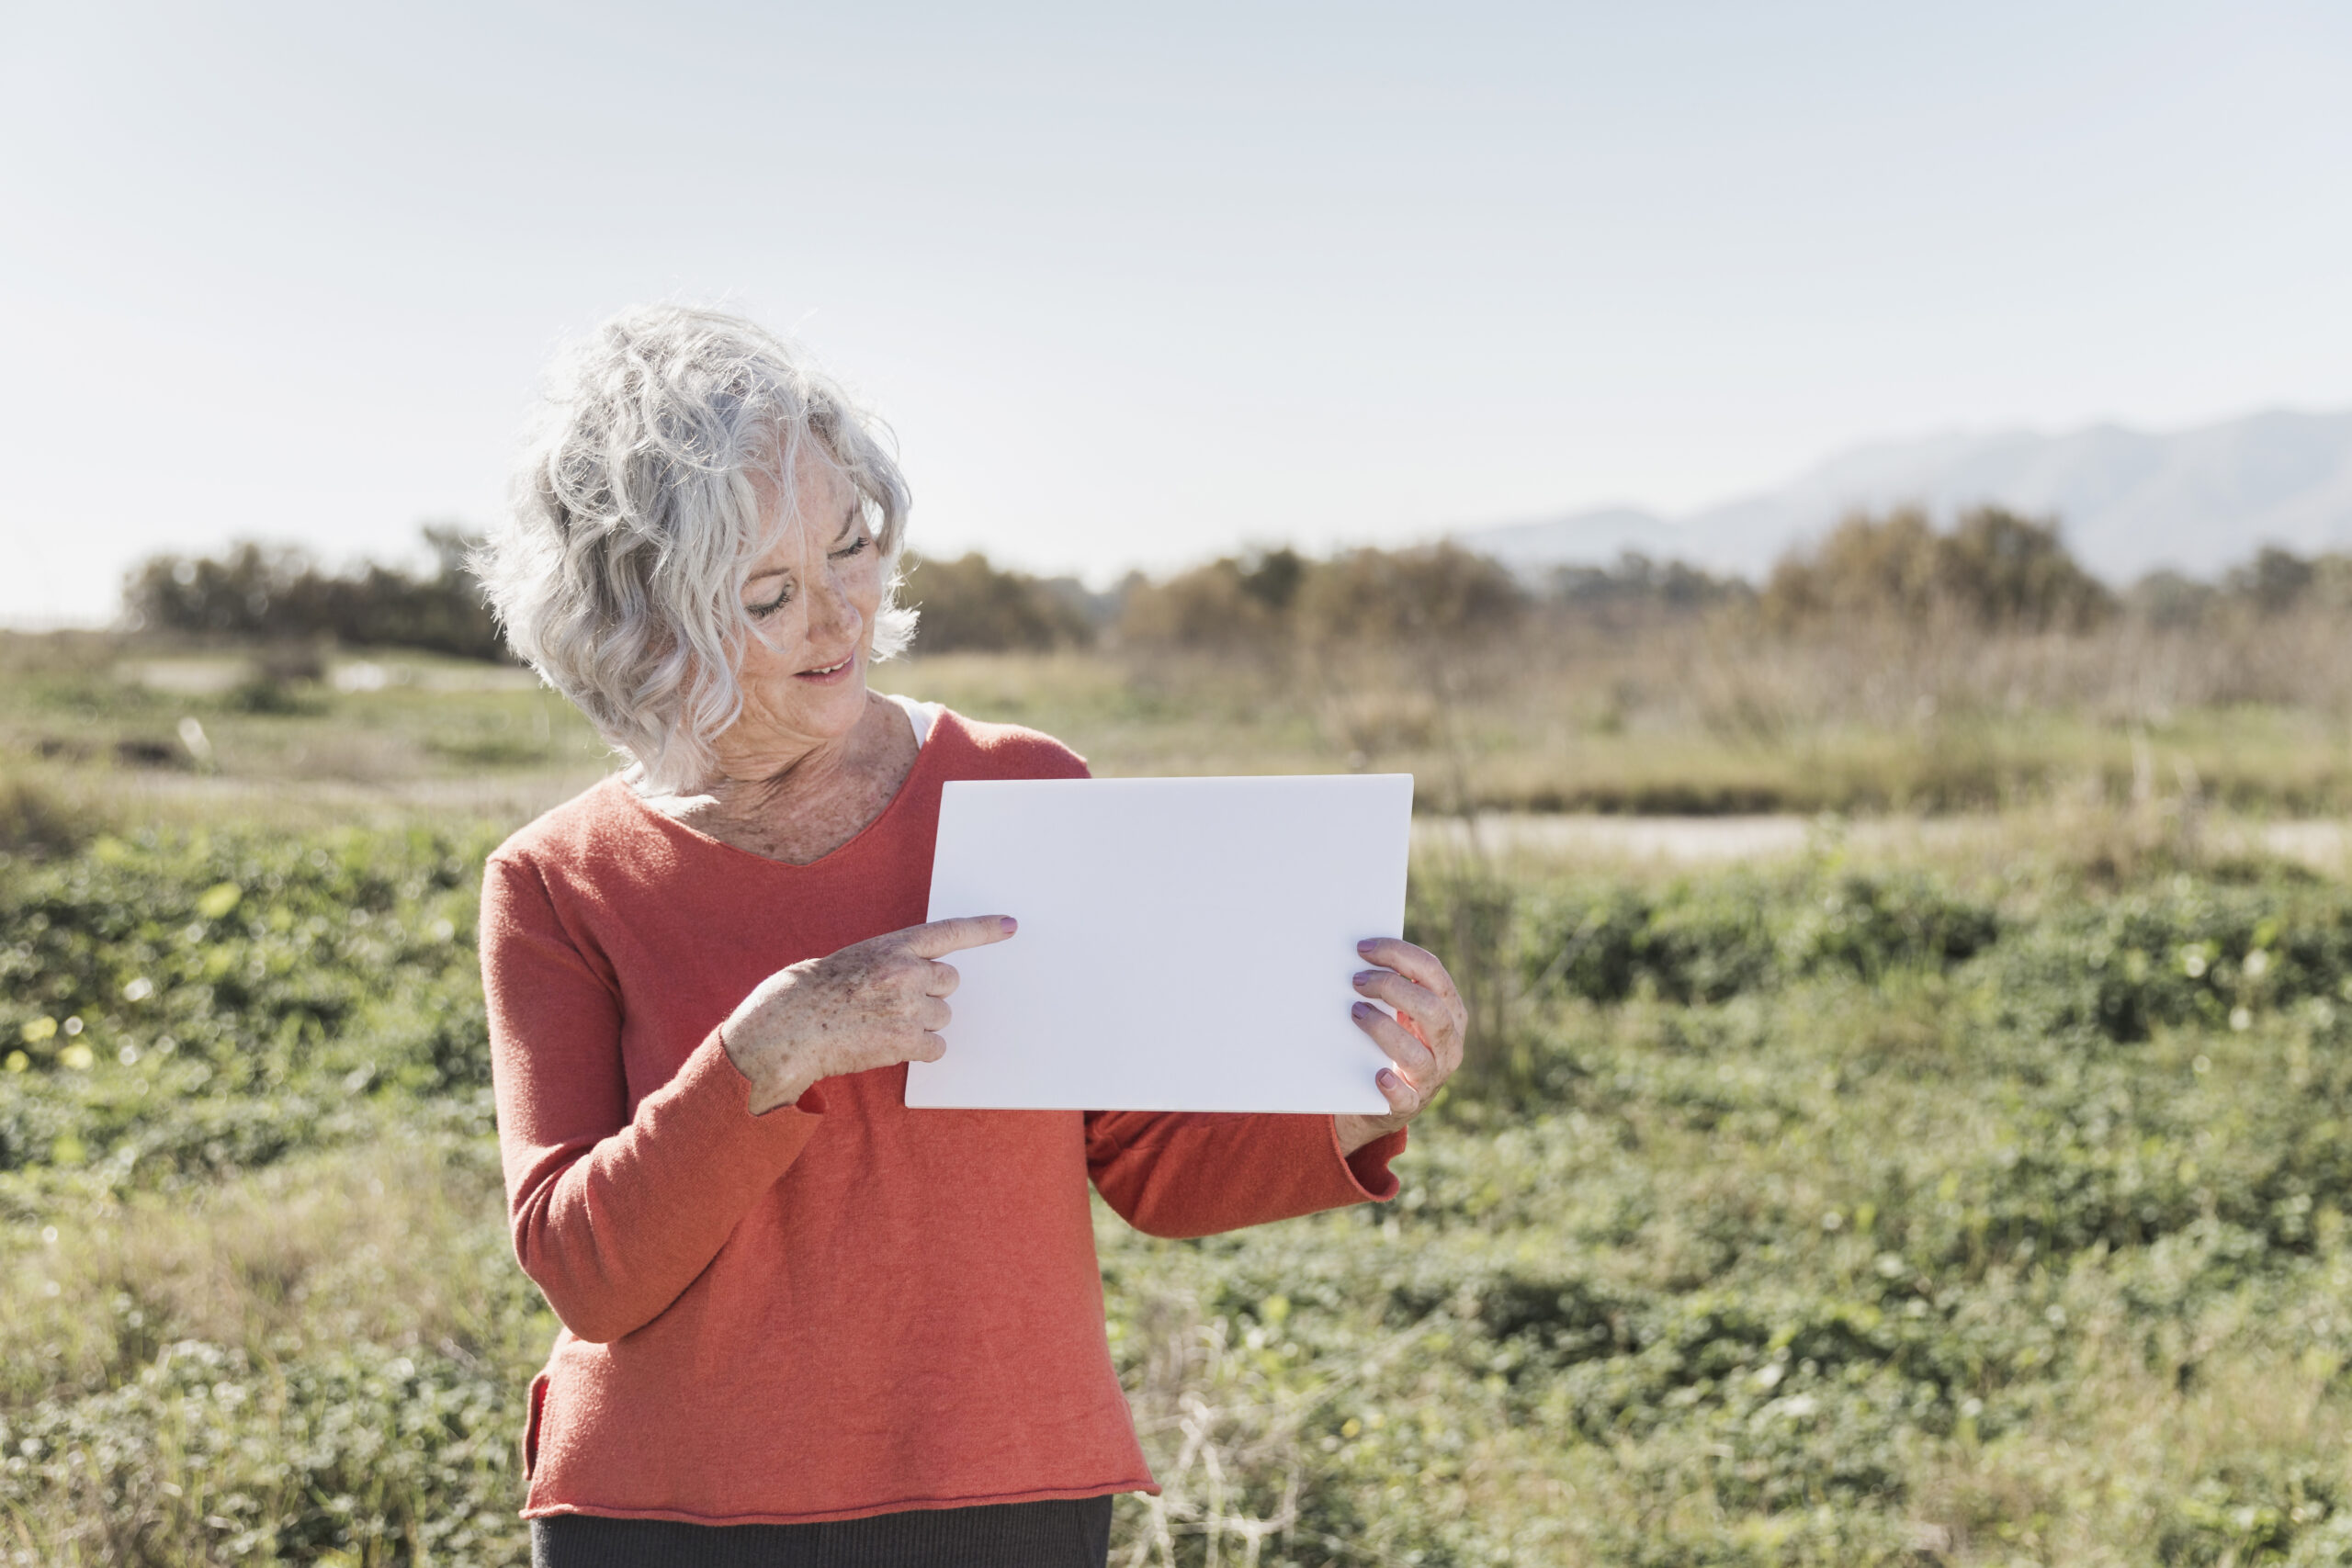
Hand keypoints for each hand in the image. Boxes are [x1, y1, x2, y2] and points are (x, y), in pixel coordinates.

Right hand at [721, 915, 1016, 1113]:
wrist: (789, 1027)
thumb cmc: (815, 993)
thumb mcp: (857, 959)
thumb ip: (894, 962)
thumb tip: (926, 978)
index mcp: (893, 946)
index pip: (949, 932)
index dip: (983, 929)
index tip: (1009, 926)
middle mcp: (906, 972)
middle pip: (950, 983)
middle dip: (931, 994)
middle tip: (895, 1003)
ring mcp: (907, 1007)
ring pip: (942, 1016)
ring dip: (921, 1024)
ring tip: (882, 1025)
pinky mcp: (905, 1041)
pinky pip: (935, 1047)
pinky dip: (918, 1050)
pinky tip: (887, 1045)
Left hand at [1334, 938, 1466, 1155]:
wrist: (1378, 1104)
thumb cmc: (1387, 1046)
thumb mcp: (1400, 1016)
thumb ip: (1393, 990)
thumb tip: (1358, 956)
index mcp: (1450, 1013)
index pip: (1432, 972)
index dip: (1398, 954)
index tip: (1364, 948)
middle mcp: (1449, 1045)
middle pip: (1431, 1008)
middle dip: (1392, 987)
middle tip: (1356, 981)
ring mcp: (1433, 1077)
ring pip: (1418, 1054)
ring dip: (1384, 1029)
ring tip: (1355, 1013)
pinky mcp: (1411, 1106)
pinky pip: (1406, 1098)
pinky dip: (1392, 1086)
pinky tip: (1378, 1075)